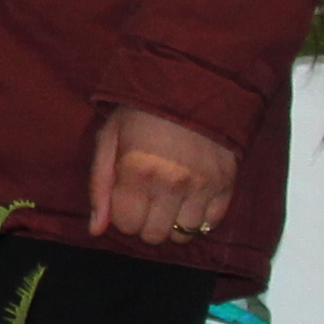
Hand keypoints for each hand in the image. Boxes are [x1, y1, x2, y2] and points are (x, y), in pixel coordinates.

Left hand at [85, 103, 238, 245]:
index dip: (122, 215)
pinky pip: (211, 223)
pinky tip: (189, 200)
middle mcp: (172, 184)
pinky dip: (199, 219)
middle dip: (145, 223)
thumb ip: (99, 187)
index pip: (127, 225)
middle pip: (155, 235)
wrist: (190, 87)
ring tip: (168, 200)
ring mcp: (203, 186)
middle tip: (146, 201)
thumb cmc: (140, 113)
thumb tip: (96, 229)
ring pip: (184, 235)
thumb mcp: (108, 140)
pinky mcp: (227, 184)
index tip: (125, 199)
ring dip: (172, 223)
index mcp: (138, 171)